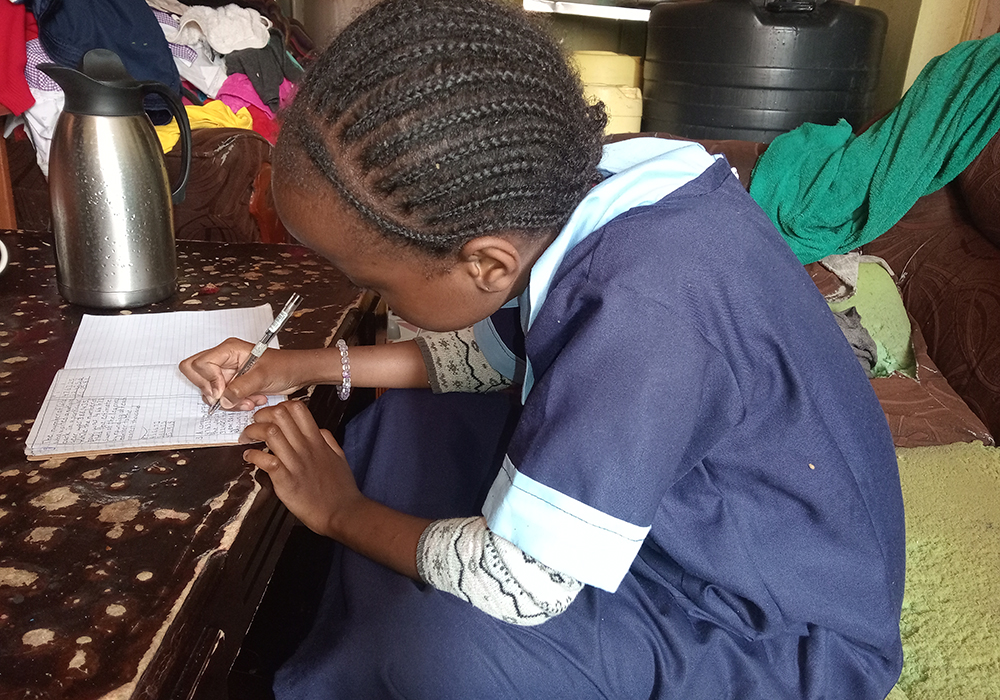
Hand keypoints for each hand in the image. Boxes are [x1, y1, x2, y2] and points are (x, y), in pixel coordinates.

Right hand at [179, 339, 319, 410]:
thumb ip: (240, 388)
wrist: (296, 374)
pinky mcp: (232, 384)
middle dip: (212, 391)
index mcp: (228, 349)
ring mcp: (227, 372)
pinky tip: (251, 400)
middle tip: (229, 397)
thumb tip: (223, 400)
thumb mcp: (262, 377)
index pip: (200, 364)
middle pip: (196, 375)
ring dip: (228, 400)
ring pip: (209, 391)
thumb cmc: (284, 366)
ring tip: (248, 399)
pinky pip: (222, 398)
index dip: (209, 380)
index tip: (223, 390)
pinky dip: (235, 403)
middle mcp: (224, 359)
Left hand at [240, 400, 363, 536]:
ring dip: (253, 431)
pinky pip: (265, 461)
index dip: (280, 406)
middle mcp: (305, 448)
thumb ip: (328, 440)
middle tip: (255, 423)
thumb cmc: (341, 488)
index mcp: (318, 441)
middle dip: (262, 415)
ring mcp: (295, 463)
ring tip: (248, 437)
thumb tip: (318, 430)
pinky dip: (253, 455)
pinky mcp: (285, 481)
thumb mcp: (339, 457)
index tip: (272, 415)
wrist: (342, 512)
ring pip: (270, 433)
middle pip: (280, 416)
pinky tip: (249, 457)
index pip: (298, 409)